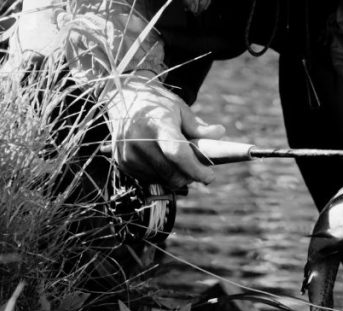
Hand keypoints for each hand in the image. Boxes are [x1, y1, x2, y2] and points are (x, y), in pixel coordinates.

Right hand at [104, 72, 225, 189]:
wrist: (123, 99)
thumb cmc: (158, 104)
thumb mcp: (180, 109)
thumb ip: (198, 126)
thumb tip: (219, 133)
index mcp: (157, 124)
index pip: (178, 154)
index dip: (196, 169)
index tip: (209, 176)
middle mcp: (139, 141)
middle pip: (172, 173)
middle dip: (190, 176)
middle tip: (200, 170)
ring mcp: (129, 154)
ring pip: (163, 180)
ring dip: (176, 176)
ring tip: (179, 160)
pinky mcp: (123, 163)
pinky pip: (150, 179)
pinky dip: (162, 174)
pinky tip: (162, 159)